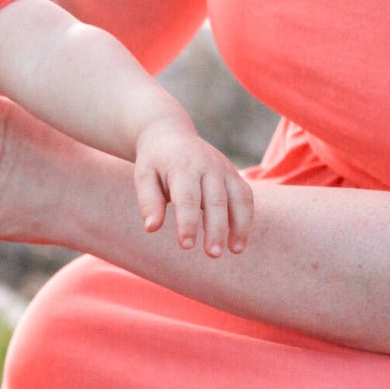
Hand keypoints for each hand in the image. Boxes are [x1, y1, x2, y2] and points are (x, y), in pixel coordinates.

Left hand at [134, 117, 253, 255]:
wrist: (170, 134)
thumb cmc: (154, 162)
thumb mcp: (143, 176)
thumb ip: (149, 202)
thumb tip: (151, 228)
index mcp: (182, 166)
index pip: (187, 197)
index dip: (188, 222)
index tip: (186, 246)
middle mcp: (208, 166)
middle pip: (216, 200)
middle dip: (216, 229)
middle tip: (212, 255)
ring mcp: (224, 168)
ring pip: (239, 198)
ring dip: (240, 225)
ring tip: (235, 251)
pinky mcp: (233, 174)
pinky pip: (245, 196)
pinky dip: (246, 218)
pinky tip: (239, 241)